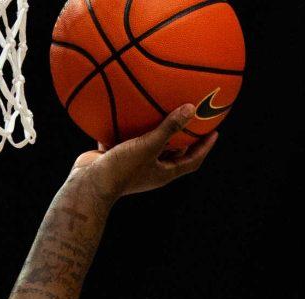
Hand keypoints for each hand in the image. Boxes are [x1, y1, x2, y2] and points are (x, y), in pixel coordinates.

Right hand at [66, 105, 217, 203]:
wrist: (89, 183)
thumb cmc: (123, 169)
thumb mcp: (149, 145)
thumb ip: (170, 128)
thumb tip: (191, 108)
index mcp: (164, 173)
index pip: (192, 161)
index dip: (205, 148)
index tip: (215, 132)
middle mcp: (151, 171)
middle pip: (174, 154)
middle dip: (184, 138)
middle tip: (193, 119)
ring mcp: (134, 165)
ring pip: (149, 146)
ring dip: (157, 131)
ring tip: (163, 110)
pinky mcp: (117, 157)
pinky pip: (127, 139)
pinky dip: (130, 126)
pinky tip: (130, 109)